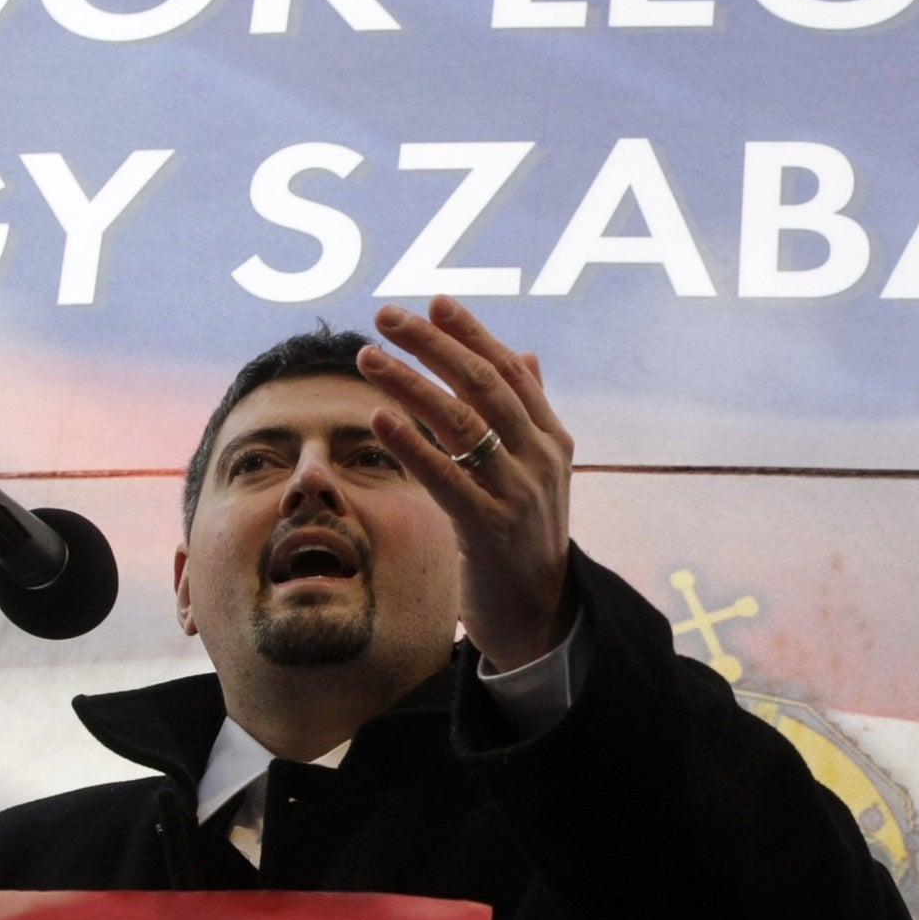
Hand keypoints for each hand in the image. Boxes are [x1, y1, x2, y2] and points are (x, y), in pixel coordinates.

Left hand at [358, 295, 575, 671]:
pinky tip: (380, 418)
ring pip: (462, 423)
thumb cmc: (524, 540)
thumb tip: (525, 354)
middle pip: (484, 386)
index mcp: (550, 439)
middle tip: (386, 316)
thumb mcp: (536, 474)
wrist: (541, 617)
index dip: (471, 333)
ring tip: (368, 357)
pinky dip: (413, 444)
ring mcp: (518, 494)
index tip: (433, 301)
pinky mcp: (490, 531)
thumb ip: (528, 414)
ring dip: (410, 384)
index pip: (509, 371)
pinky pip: (447, 478)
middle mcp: (540, 459)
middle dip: (433, 345)